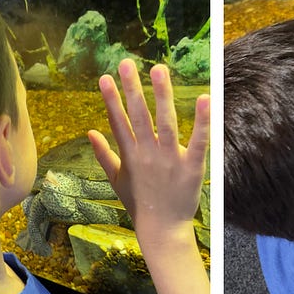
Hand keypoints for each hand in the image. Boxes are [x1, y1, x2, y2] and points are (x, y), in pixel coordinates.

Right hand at [87, 59, 209, 236]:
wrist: (163, 230)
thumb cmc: (139, 203)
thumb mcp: (116, 179)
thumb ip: (103, 154)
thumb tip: (89, 132)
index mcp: (130, 155)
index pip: (118, 121)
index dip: (111, 99)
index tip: (105, 77)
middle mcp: (148, 154)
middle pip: (139, 116)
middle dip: (132, 89)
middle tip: (127, 63)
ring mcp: (170, 160)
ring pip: (166, 122)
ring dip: (162, 95)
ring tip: (158, 69)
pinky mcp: (191, 167)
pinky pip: (198, 141)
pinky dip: (202, 121)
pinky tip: (205, 98)